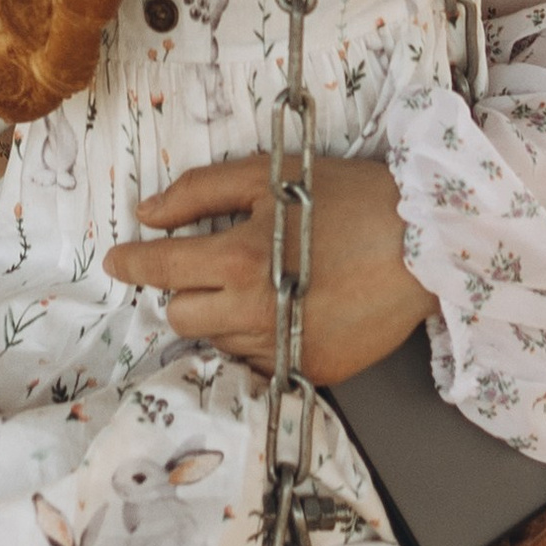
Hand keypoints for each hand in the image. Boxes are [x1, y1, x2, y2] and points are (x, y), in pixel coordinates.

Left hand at [103, 153, 437, 380]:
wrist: (428, 245)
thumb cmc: (351, 200)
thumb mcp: (271, 175)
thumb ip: (201, 191)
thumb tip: (148, 212)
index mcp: (240, 259)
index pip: (162, 269)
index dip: (132, 262)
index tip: (118, 260)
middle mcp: (256, 312)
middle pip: (181, 316)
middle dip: (184, 290)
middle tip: (211, 266)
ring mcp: (286, 347)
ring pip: (220, 341)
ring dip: (224, 315)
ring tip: (264, 282)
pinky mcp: (313, 370)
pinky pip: (261, 359)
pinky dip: (262, 337)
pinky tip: (289, 308)